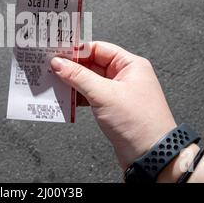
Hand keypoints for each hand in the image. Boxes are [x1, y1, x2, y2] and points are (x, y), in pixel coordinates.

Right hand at [50, 41, 176, 169]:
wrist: (150, 155)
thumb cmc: (140, 123)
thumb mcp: (104, 94)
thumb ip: (79, 76)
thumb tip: (60, 64)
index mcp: (131, 65)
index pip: (99, 49)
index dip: (78, 51)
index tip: (59, 53)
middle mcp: (126, 76)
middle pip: (92, 64)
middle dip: (72, 67)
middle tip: (52, 68)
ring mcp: (118, 92)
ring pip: (90, 80)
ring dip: (74, 83)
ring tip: (56, 83)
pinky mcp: (112, 107)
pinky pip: (91, 95)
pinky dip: (78, 96)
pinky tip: (67, 98)